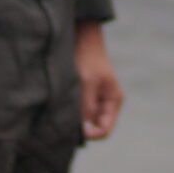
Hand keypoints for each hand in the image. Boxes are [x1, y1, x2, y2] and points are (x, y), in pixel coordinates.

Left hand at [74, 20, 123, 140]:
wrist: (81, 39)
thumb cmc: (88, 58)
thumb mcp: (87, 82)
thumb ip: (86, 106)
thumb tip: (82, 129)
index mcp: (113, 101)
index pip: (104, 130)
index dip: (90, 134)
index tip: (75, 130)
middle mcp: (105, 104)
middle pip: (94, 128)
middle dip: (81, 127)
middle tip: (64, 121)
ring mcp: (95, 100)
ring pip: (84, 121)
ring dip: (74, 119)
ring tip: (62, 109)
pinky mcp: (84, 95)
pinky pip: (78, 112)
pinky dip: (70, 111)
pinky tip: (60, 105)